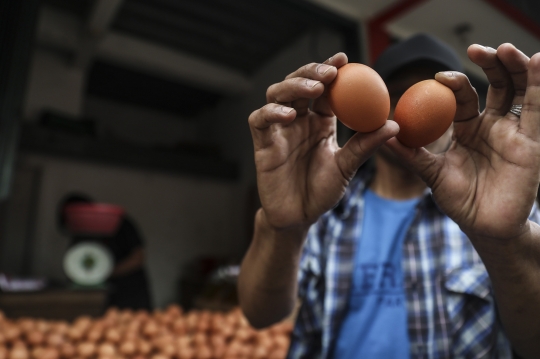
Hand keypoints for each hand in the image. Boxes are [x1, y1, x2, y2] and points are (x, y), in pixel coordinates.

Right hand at [249, 53, 398, 229]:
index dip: (330, 70)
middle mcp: (297, 120)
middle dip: (312, 72)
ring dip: (294, 86)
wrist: (299, 218)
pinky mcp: (262, 144)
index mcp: (319, 122)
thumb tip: (395, 124)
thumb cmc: (321, 192)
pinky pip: (259, 120)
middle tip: (331, 72)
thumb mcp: (347, 167)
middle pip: (297, 83)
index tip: (345, 59)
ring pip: (276, 94)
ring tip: (314, 88)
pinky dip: (271, 112)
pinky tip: (289, 114)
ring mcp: (278, 130)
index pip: (323, 88)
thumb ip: (365, 145)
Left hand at [387, 44, 539, 240]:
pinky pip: (537, 110)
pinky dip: (537, 85)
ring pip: (517, 91)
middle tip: (476, 49)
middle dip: (489, 64)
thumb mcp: (432, 174)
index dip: (455, 85)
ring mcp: (513, 132)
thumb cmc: (459, 201)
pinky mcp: (531, 142)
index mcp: (469, 130)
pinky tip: (537, 62)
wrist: (484, 227)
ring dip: (513, 67)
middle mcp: (493, 126)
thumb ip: (411, 154)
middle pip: (495, 85)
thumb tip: (382, 135)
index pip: (463, 98)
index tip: (439, 77)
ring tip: (503, 50)